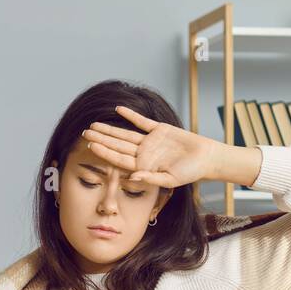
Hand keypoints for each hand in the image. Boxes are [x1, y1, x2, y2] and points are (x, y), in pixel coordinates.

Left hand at [80, 105, 251, 189]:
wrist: (206, 158)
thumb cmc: (190, 173)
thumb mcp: (170, 180)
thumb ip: (150, 178)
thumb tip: (132, 176)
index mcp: (142, 166)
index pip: (119, 158)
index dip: (105, 152)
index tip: (91, 146)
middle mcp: (143, 153)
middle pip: (117, 145)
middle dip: (101, 139)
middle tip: (85, 133)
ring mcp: (150, 141)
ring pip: (125, 134)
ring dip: (110, 129)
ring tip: (94, 124)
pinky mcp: (159, 130)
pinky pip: (142, 122)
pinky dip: (131, 115)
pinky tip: (118, 109)